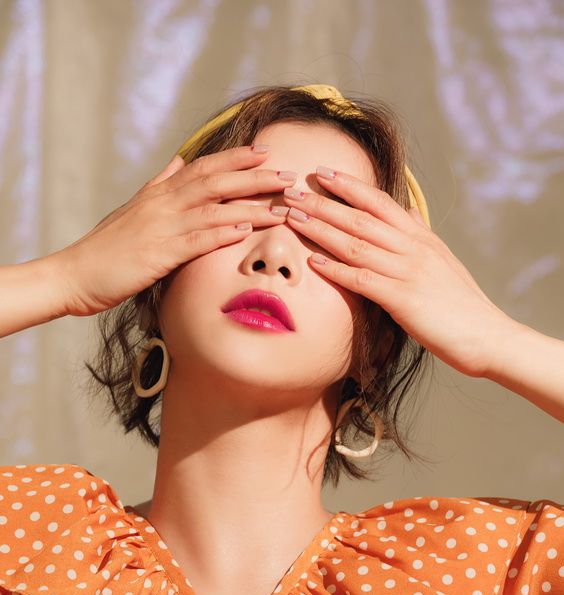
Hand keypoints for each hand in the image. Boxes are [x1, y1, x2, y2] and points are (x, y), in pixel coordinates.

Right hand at [51, 147, 294, 316]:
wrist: (74, 274)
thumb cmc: (106, 246)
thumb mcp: (133, 208)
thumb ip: (159, 183)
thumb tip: (178, 159)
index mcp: (158, 192)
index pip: (203, 166)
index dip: (236, 157)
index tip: (266, 151)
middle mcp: (162, 203)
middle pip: (216, 181)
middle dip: (255, 177)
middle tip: (288, 175)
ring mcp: (161, 227)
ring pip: (214, 209)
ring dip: (251, 206)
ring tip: (282, 207)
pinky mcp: (158, 255)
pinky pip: (196, 240)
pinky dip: (222, 232)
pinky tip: (246, 229)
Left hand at [283, 168, 511, 377]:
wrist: (488, 336)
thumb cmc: (461, 305)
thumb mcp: (442, 263)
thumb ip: (419, 240)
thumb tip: (404, 216)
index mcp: (422, 238)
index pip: (380, 202)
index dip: (349, 185)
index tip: (322, 172)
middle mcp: (414, 248)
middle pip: (360, 218)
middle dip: (323, 202)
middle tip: (291, 190)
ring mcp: (409, 272)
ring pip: (356, 243)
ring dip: (320, 229)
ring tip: (292, 217)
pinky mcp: (404, 300)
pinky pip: (363, 280)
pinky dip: (337, 269)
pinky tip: (313, 262)